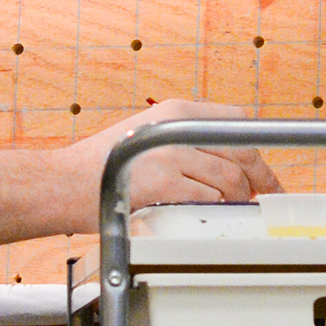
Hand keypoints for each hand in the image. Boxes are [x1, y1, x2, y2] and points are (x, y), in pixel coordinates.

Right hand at [66, 100, 280, 221]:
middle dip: (260, 178)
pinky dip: (214, 210)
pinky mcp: (165, 183)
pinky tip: (205, 214)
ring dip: (237, 199)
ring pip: (231, 179)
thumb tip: (224, 163)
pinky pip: (210, 199)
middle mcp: (175, 128)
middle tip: (263, 195)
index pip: (236, 122)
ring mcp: (171, 156)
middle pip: (242, 151)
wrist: (62, 183)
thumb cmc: (99, 168)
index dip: (256, 149)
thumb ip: (182, 141)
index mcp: (172, 112)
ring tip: (230, 208)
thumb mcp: (143, 135)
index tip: (263, 169)